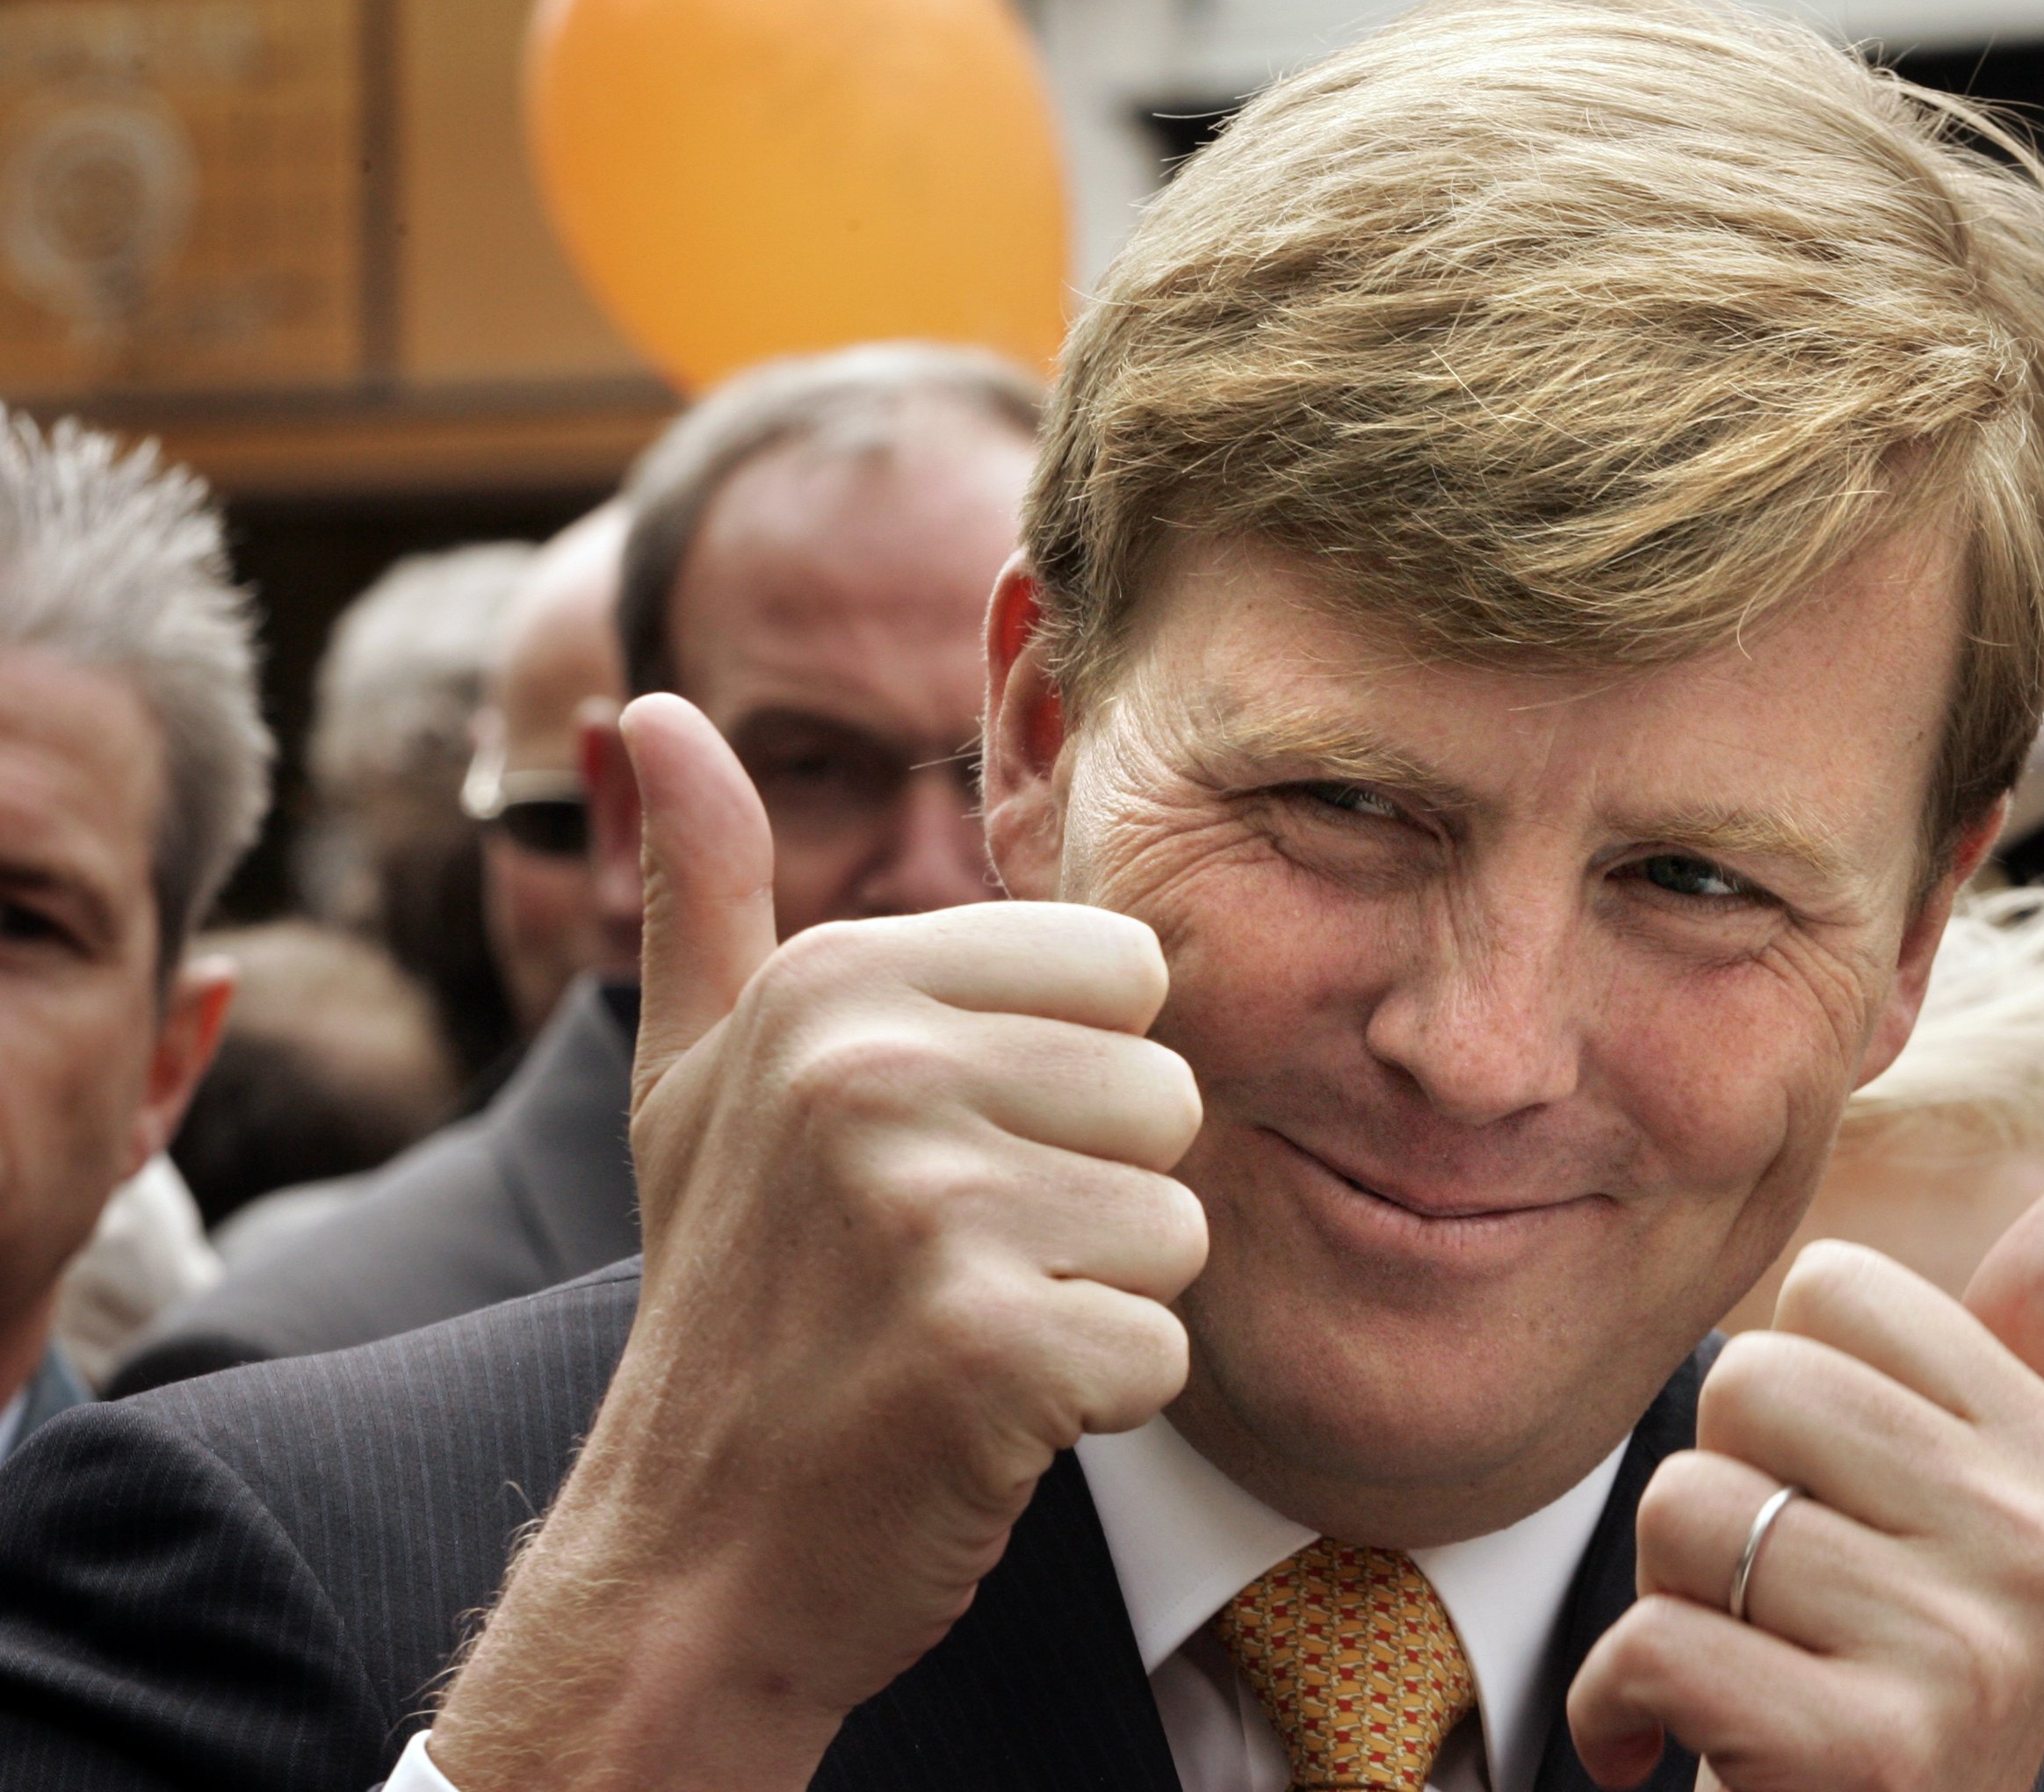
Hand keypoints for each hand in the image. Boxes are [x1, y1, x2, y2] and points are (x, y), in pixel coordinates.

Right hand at [429, 695, 1207, 1791]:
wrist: (695, 1553)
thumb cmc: (730, 1299)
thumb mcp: (694, 1077)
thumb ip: (703, 888)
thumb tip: (652, 705)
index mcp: (836, 982)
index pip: (1121, 971)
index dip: (1067, 1081)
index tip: (951, 1154)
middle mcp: (874, 1069)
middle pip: (1163, 1095)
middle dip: (1094, 1198)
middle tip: (960, 1265)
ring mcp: (925, 1208)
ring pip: (1178, 1224)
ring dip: (1099, 1300)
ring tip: (968, 1331)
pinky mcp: (988, 1347)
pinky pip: (1163, 1348)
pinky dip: (1095, 1403)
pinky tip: (983, 1414)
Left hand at [1568, 1164, 2043, 1791]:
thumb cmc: (1896, 1675)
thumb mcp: (1976, 1512)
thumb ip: (2026, 1343)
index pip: (1837, 1287)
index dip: (1782, 1397)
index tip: (1829, 1505)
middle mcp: (2041, 1548)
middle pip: (1750, 1381)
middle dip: (1714, 1492)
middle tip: (1768, 1601)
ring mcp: (1966, 1653)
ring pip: (1685, 1509)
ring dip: (1666, 1603)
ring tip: (1740, 1672)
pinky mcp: (1872, 1754)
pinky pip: (1655, 1644)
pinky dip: (1614, 1704)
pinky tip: (1660, 1744)